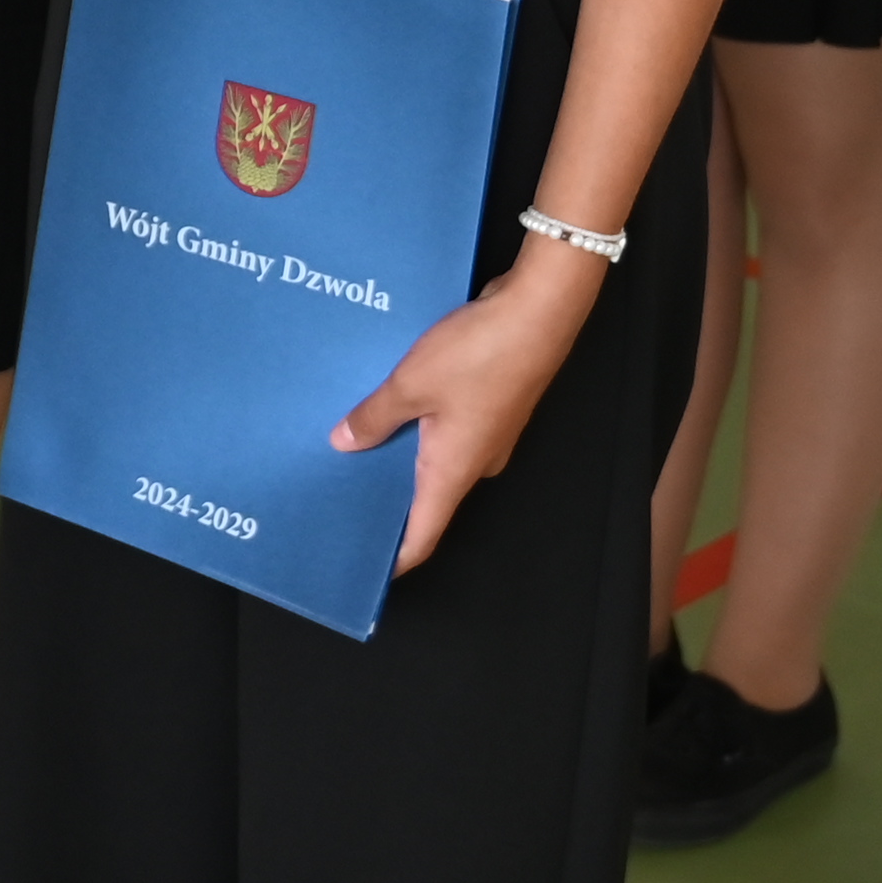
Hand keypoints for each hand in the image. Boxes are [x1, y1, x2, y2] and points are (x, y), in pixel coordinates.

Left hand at [333, 243, 602, 573]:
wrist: (540, 311)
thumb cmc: (479, 354)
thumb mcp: (410, 384)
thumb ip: (374, 417)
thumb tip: (344, 443)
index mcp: (454, 472)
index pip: (424, 536)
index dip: (396, 559)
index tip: (367, 571)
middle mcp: (476, 462)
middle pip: (428, 499)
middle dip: (388, 502)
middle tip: (341, 497)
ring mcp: (489, 435)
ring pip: (438, 458)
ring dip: (401, 456)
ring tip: (355, 447)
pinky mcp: (493, 405)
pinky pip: (449, 428)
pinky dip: (421, 426)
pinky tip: (391, 406)